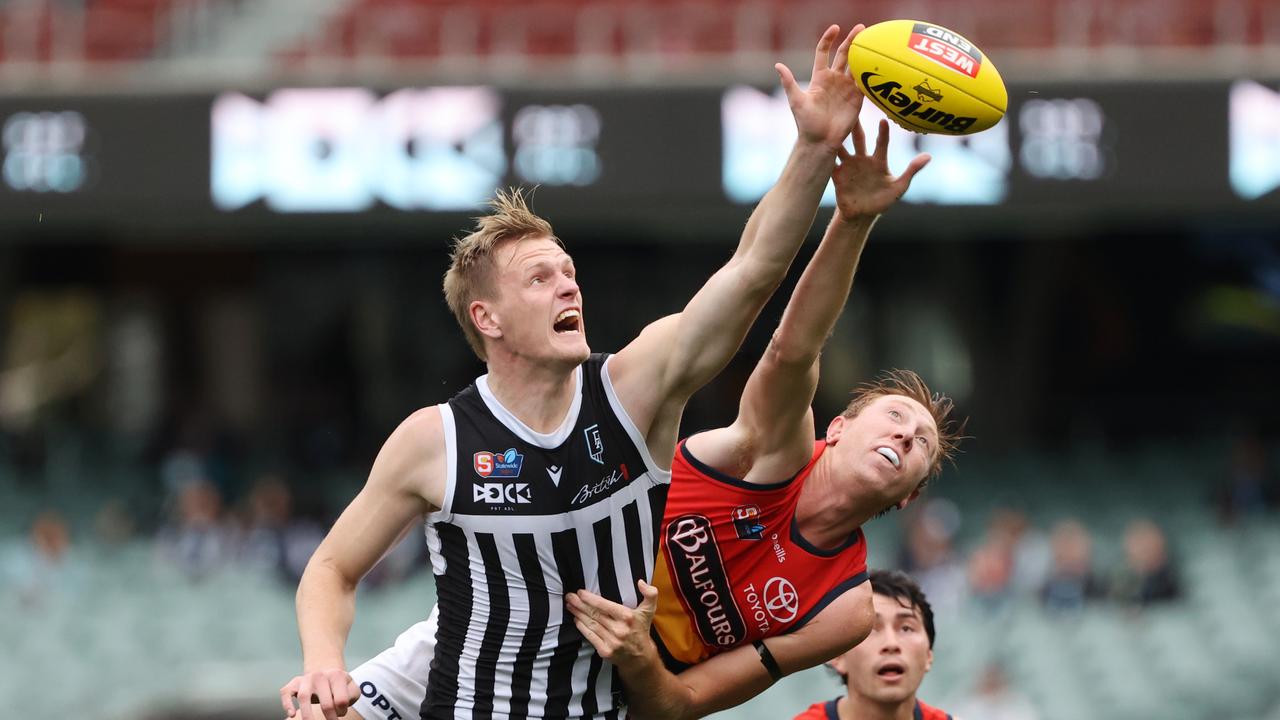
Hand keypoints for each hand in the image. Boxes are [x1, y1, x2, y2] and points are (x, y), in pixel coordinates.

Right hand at [280, 669, 359, 719]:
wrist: (326, 673)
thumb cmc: (340, 686)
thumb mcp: (351, 688)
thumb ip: (351, 695)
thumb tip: (340, 705)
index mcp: (336, 675)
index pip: (341, 700)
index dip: (342, 711)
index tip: (341, 712)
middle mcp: (320, 675)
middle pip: (326, 703)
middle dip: (330, 717)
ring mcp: (305, 679)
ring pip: (304, 697)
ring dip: (307, 715)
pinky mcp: (293, 684)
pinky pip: (286, 693)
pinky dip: (287, 704)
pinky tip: (292, 715)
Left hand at [566, 579, 659, 670]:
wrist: (641, 658)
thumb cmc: (641, 630)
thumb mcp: (649, 611)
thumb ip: (650, 594)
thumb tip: (641, 582)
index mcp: (627, 617)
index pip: (605, 605)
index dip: (590, 599)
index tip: (580, 592)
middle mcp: (619, 629)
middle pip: (595, 614)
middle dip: (580, 604)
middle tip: (569, 597)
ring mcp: (611, 641)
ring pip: (591, 624)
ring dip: (578, 614)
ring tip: (570, 606)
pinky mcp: (605, 651)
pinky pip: (591, 637)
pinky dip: (582, 628)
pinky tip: (577, 620)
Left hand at [776, 25, 865, 151]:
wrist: (820, 142)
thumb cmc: (806, 123)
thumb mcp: (796, 101)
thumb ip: (789, 82)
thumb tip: (778, 65)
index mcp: (819, 77)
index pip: (824, 52)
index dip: (828, 39)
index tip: (835, 28)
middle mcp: (834, 80)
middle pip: (844, 54)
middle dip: (852, 40)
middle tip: (861, 28)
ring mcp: (847, 88)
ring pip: (857, 66)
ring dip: (864, 53)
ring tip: (873, 41)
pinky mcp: (857, 99)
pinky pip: (866, 83)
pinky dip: (871, 72)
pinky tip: (879, 62)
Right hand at [831, 119, 929, 219]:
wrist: (862, 216)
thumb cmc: (882, 202)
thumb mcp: (899, 188)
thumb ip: (911, 171)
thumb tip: (928, 156)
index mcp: (879, 161)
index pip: (882, 142)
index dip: (883, 132)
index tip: (884, 120)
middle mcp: (863, 159)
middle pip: (858, 138)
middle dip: (856, 125)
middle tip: (852, 109)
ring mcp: (849, 166)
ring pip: (842, 147)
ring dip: (837, 136)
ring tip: (831, 123)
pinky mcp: (837, 175)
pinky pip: (830, 162)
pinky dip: (825, 154)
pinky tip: (819, 145)